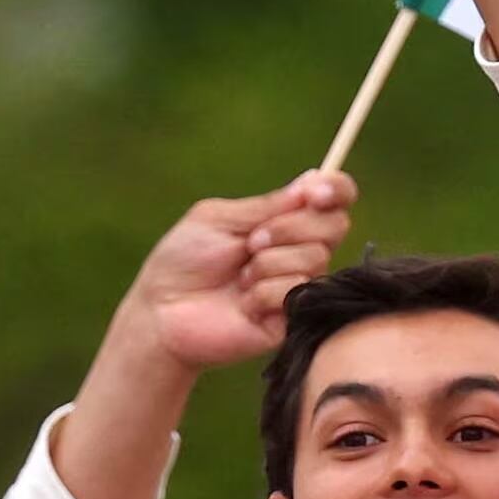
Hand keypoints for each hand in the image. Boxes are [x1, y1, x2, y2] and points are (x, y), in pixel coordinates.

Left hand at [127, 174, 357, 374]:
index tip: (314, 191)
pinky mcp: (295, 319)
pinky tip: (242, 304)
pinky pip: (294, 290)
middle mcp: (300, 251)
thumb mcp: (220, 219)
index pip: (335, 197)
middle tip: (250, 242)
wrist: (163, 311)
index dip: (336, 189)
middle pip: (334, 225)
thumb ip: (268, 205)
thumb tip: (314, 180)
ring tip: (238, 278)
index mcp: (285, 221)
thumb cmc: (184, 261)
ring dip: (266, 263)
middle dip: (289, 227)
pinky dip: (260, 293)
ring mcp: (300, 285)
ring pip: (314, 258)